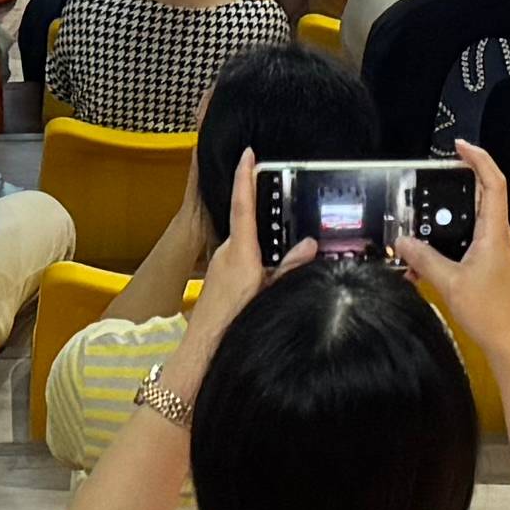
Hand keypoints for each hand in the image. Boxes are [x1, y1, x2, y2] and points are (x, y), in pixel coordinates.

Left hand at [162, 155, 280, 393]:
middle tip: (281, 203)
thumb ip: (290, 269)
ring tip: (281, 255)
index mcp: (239, 253)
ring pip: (244, 245)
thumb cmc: (232, 328)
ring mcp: (218, 267)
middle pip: (246, 224)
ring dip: (261, 245)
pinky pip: (239, 260)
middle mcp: (225, 255)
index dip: (245, 177)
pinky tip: (265, 277)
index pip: (243, 206)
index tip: (248, 154)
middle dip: (262, 214)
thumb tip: (308, 245)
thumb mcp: (269, 296)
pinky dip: (254, 260)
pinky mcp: (217, 280)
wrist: (202, 356)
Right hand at [405, 144, 509, 357]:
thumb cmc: (491, 313)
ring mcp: (494, 250)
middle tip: (433, 178)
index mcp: (494, 232)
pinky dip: (446, 244)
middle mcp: (498, 236)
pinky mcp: (489, 264)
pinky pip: (467, 241)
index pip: (493, 182)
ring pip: (471, 220)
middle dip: (456, 184)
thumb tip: (404, 241)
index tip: (459, 146)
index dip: (479, 159)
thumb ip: (424, 259)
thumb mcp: (449, 283)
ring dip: (447, 220)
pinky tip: (424, 261)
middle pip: (481, 196)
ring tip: (421, 225)